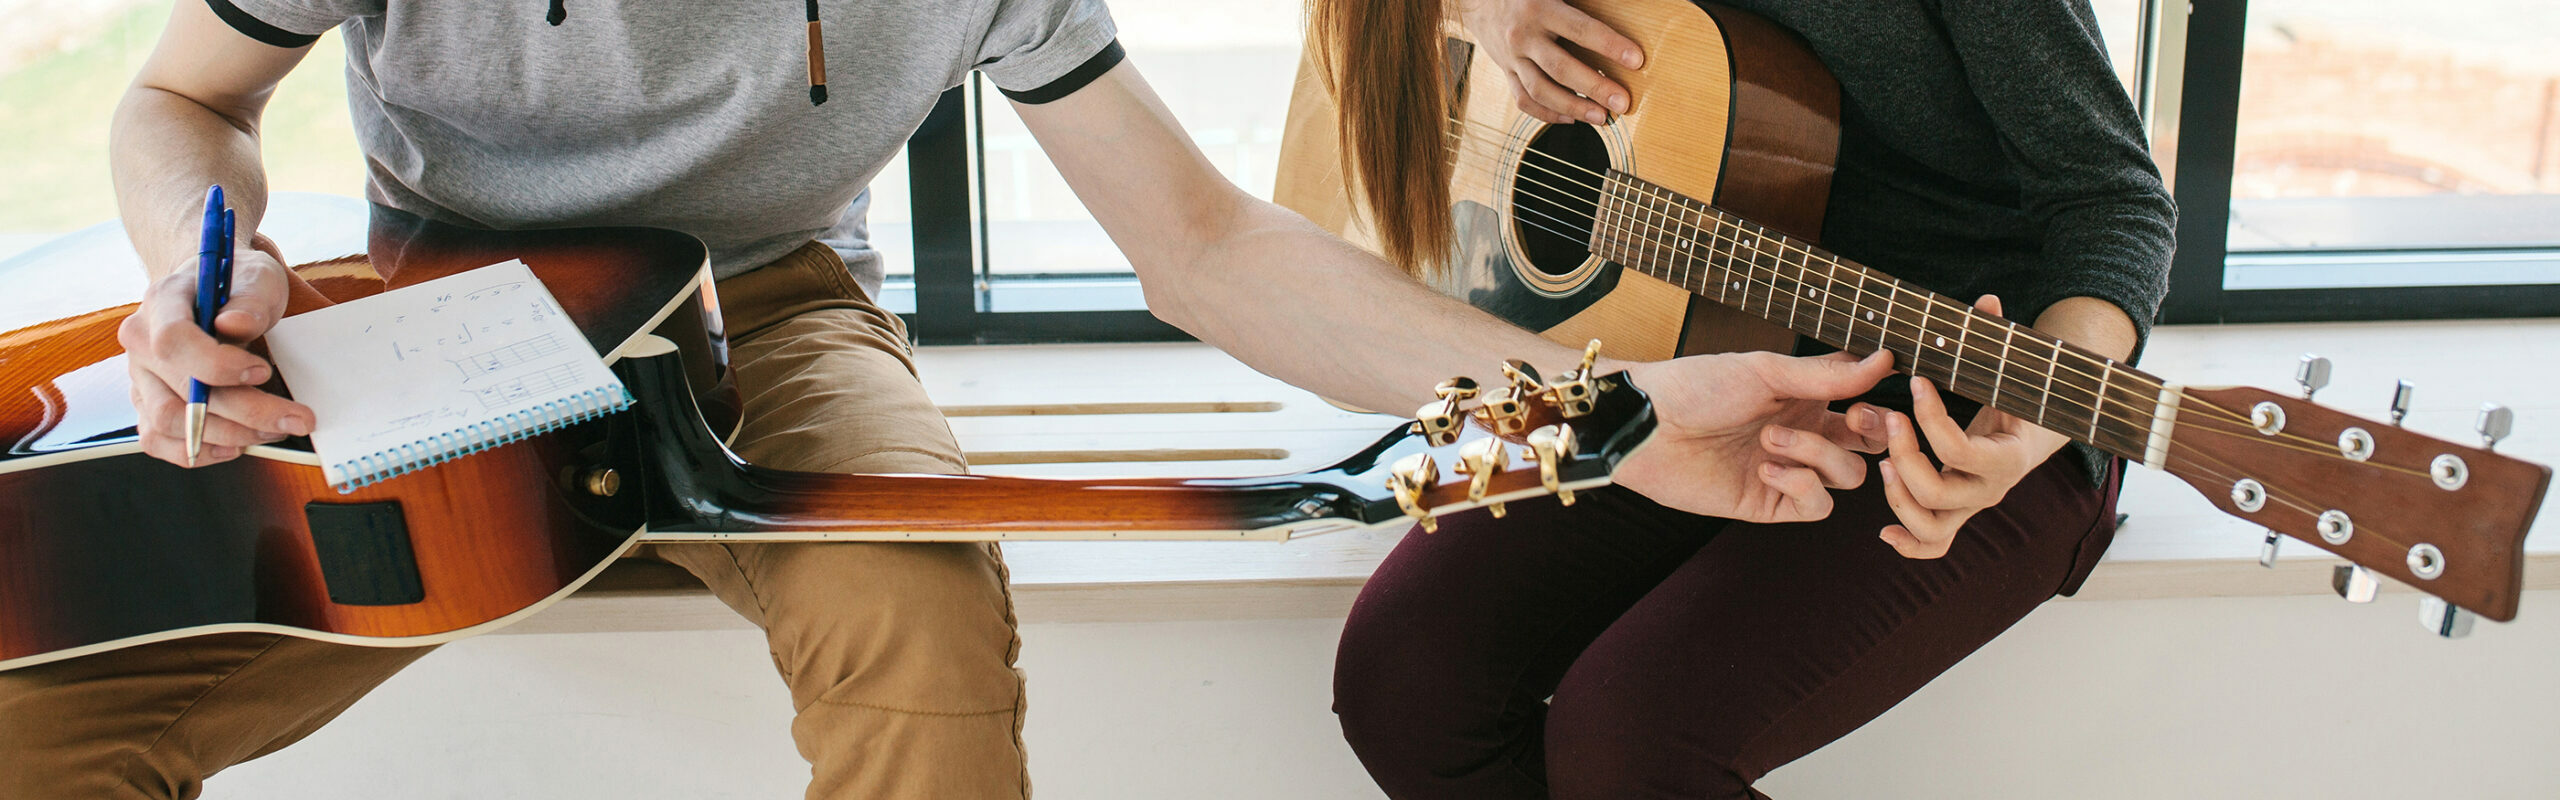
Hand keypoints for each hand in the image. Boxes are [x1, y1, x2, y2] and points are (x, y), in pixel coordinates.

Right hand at [117, 233, 312, 466]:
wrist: (212, 293)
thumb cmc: (235, 285)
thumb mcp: (256, 278)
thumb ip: (250, 300)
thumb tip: (236, 324)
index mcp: (161, 304)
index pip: (173, 341)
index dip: (218, 364)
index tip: (262, 371)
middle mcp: (141, 344)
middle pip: (180, 391)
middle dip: (246, 412)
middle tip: (296, 418)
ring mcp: (140, 377)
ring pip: (168, 423)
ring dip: (227, 435)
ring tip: (274, 429)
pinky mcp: (148, 404)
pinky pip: (157, 441)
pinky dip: (198, 451)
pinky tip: (237, 446)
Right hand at [1457, 0, 1643, 124]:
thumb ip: (1580, 3)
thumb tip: (1618, 12)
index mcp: (1540, 9)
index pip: (1581, 30)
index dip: (1610, 46)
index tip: (1636, 60)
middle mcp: (1524, 36)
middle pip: (1561, 69)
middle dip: (1595, 88)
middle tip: (1622, 103)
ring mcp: (1512, 58)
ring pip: (1541, 91)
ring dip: (1574, 107)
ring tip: (1601, 118)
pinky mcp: (1506, 72)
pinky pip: (1524, 100)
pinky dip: (1548, 114)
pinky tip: (1571, 118)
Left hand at [1613, 348, 1894, 522]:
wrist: (1646, 425)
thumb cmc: (1696, 386)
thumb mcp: (1765, 371)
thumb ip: (1828, 374)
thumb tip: (1886, 359)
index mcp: (1805, 398)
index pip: (1867, 406)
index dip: (1880, 406)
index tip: (1873, 398)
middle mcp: (1803, 434)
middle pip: (1868, 447)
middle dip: (1873, 434)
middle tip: (1853, 417)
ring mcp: (1788, 470)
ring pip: (1848, 477)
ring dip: (1819, 454)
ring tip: (1770, 438)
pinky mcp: (1768, 503)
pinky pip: (1816, 506)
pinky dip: (1804, 485)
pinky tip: (1769, 466)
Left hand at [1851, 296, 2072, 557]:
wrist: (2034, 431)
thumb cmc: (2014, 392)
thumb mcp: (2005, 365)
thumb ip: (1994, 336)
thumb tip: (1986, 301)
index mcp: (2007, 456)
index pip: (1961, 451)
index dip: (1931, 419)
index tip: (1915, 382)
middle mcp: (1989, 490)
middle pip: (1939, 495)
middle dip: (1906, 457)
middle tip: (1887, 420)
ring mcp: (1970, 507)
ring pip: (1933, 528)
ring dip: (1900, 499)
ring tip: (1883, 465)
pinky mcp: (1953, 516)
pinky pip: (1935, 546)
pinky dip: (1909, 545)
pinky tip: (1883, 532)